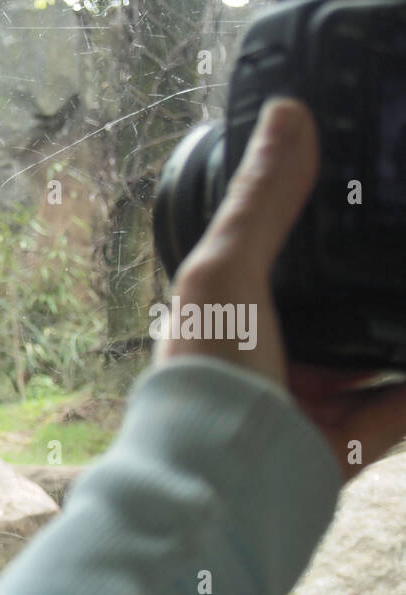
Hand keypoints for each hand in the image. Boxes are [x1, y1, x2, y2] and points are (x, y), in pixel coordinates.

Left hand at [161, 97, 405, 479]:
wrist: (223, 482)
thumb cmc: (208, 375)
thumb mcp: (225, 273)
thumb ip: (261, 203)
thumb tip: (289, 112)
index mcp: (223, 317)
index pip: (270, 262)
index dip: (309, 228)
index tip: (358, 189)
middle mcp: (258, 361)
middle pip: (325, 312)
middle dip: (366, 280)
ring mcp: (299, 408)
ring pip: (364, 361)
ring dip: (395, 328)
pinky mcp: (338, 450)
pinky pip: (392, 413)